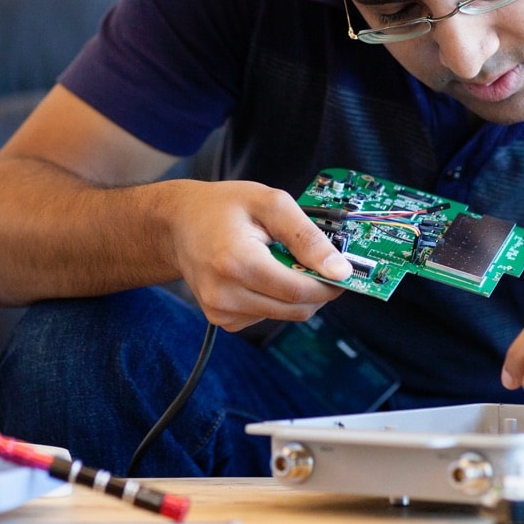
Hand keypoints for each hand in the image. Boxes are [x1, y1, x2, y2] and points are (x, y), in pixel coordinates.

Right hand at [162, 179, 350, 331]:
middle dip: (317, 288)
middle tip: (319, 262)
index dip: (329, 284)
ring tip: (280, 260)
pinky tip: (263, 275)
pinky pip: (266, 317)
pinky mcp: (221, 320)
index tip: (344, 271)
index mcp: (236, 262)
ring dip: (295, 292)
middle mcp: (224, 294)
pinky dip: (275, 298)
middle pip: (295, 309)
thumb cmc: (223, 208)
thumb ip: (307, 236)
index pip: (298, 291)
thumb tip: (339, 268)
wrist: (179, 224)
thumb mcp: (270, 203)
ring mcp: (220, 311)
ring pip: (284, 315)